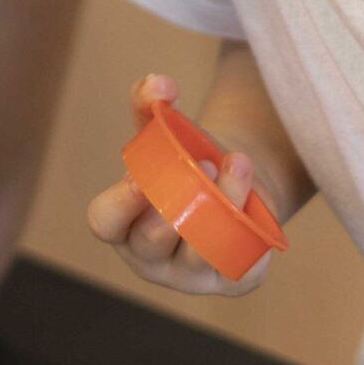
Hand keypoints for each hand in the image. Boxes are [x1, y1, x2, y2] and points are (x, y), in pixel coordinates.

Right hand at [83, 74, 271, 296]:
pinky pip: (239, 267)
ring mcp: (189, 275)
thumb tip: (159, 84)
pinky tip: (257, 202)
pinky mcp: (231, 280)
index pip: (105, 222)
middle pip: (152, 242)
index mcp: (123, 222)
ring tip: (237, 164)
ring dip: (220, 206)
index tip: (140, 177)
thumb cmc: (186, 157)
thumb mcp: (166, 128)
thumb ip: (152, 101)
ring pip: (199, 254)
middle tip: (204, 164)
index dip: (119, 203)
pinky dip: (250, 234)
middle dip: (176, 205)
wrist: (234, 181)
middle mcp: (150, 257)